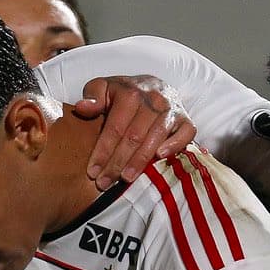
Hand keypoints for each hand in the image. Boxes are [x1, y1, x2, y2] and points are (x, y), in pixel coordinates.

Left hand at [71, 75, 195, 188]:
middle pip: (133, 137)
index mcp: (130, 93)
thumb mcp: (104, 88)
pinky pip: (185, 133)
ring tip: (125, 179)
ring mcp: (171, 109)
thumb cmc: (124, 93)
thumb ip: (92, 96)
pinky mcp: (186, 119)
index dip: (103, 151)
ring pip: (155, 138)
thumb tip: (82, 107)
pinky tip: (160, 157)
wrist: (154, 86)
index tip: (92, 171)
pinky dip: (174, 145)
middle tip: (104, 183)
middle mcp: (153, 100)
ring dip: (140, 161)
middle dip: (117, 163)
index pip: (115, 127)